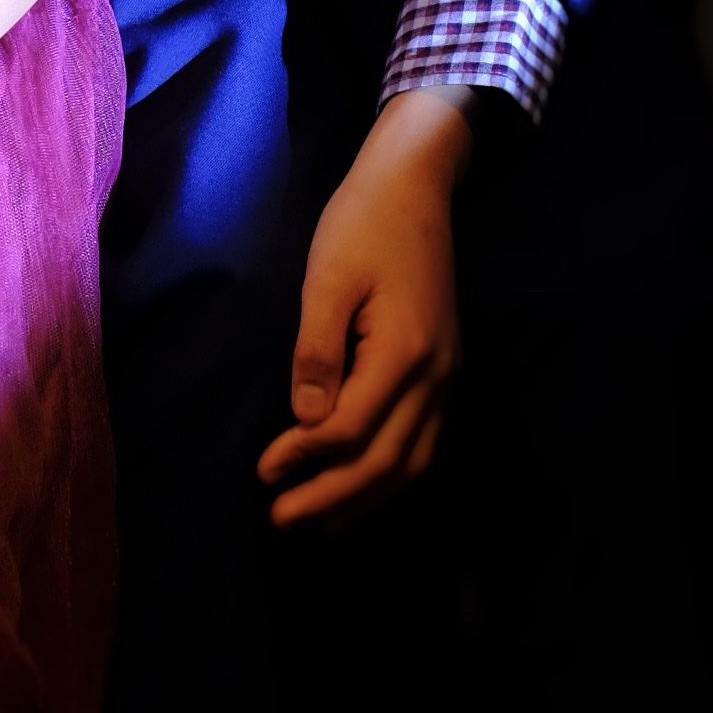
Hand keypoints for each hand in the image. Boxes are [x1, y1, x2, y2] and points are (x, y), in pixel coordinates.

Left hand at [256, 91, 472, 528]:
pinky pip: (425, 445)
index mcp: (403, 352)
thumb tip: (304, 422)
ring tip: (319, 526)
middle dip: (333, 498)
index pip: (350, 429)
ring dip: (365, 500)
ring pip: (413, 463)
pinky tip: (363, 490)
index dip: (304, 458)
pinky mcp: (448, 373)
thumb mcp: (327, 278)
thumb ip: (317, 351)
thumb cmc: (362, 224)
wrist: (416, 186)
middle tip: (282, 521)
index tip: (263, 472)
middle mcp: (436, 376)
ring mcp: (448, 378)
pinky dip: (393, 477)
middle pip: (386, 461)